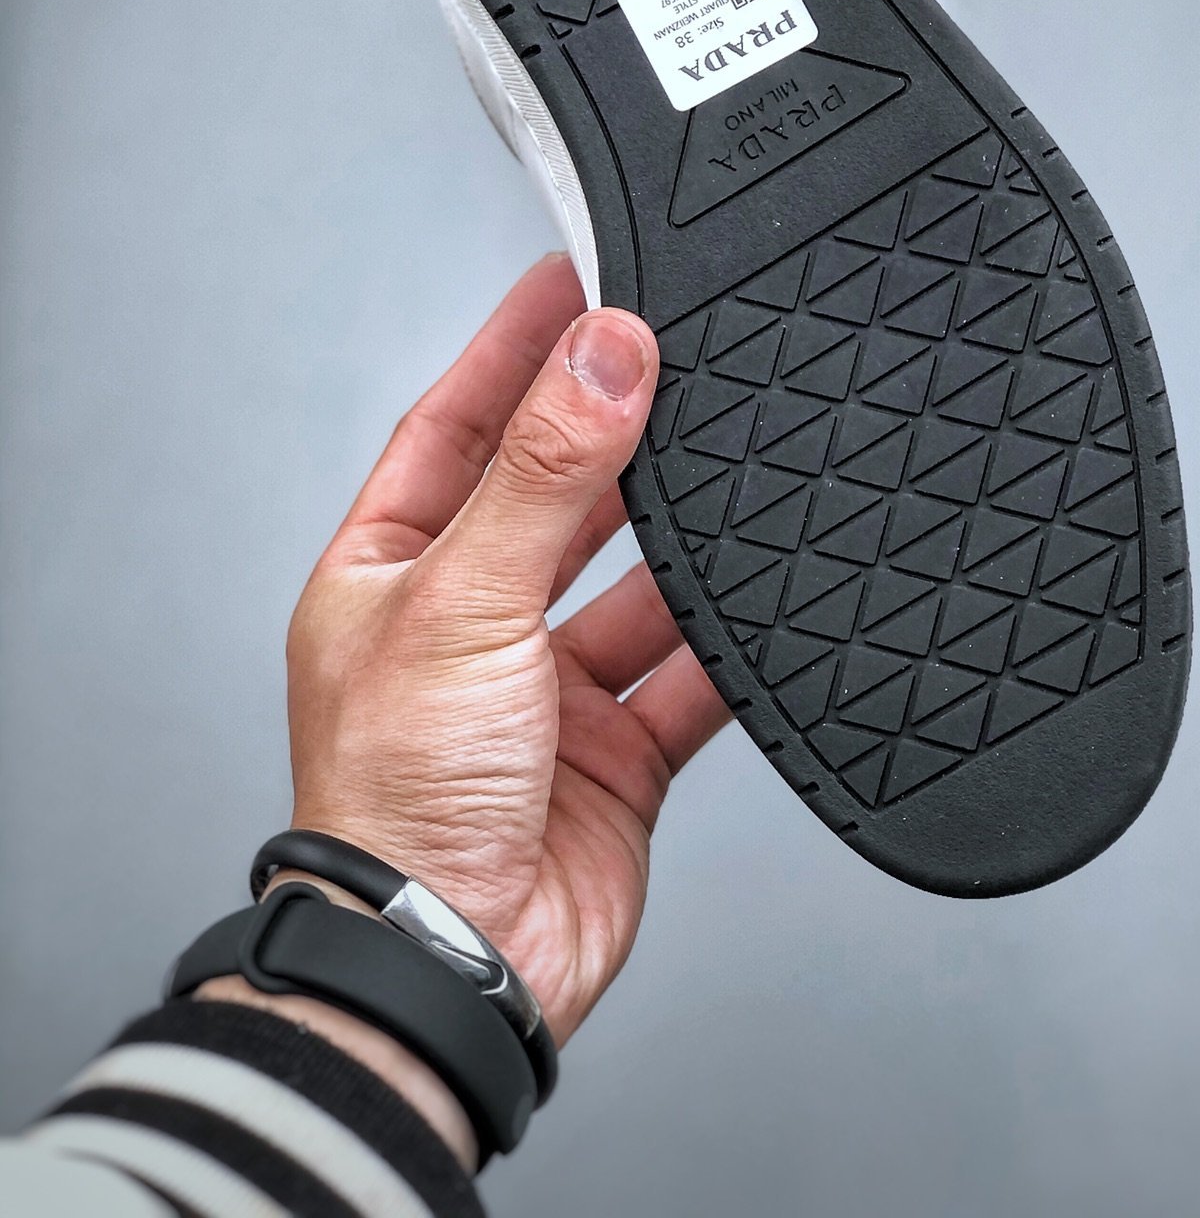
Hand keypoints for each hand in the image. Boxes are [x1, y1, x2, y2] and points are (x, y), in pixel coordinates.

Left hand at [284, 253, 730, 1047]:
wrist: (452, 967)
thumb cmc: (395, 804)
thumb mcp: (463, 603)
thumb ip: (543, 475)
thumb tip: (604, 357)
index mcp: (390, 575)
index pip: (455, 425)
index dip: (512, 349)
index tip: (570, 278)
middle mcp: (467, 625)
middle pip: (551, 495)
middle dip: (608, 429)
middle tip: (670, 349)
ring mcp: (543, 691)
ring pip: (630, 582)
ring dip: (673, 533)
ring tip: (726, 453)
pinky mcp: (614, 753)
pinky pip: (687, 673)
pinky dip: (726, 641)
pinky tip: (762, 593)